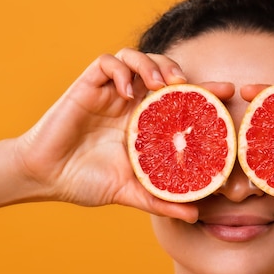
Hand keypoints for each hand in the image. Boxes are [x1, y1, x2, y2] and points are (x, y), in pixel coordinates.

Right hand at [14, 49, 198, 221]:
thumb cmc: (86, 181)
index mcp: (145, 122)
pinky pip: (106, 63)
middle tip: (190, 85)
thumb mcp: (130, 192)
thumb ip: (160, 200)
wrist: (46, 176)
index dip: (205, 90)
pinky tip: (128, 93)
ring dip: (151, 64)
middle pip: (161, 70)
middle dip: (178, 70)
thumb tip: (195, 215)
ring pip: (136, 58)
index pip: (180, 99)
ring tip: (161, 84)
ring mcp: (110, 92)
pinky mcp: (87, 85)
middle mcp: (131, 103)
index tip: (228, 90)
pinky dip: (121, 71)